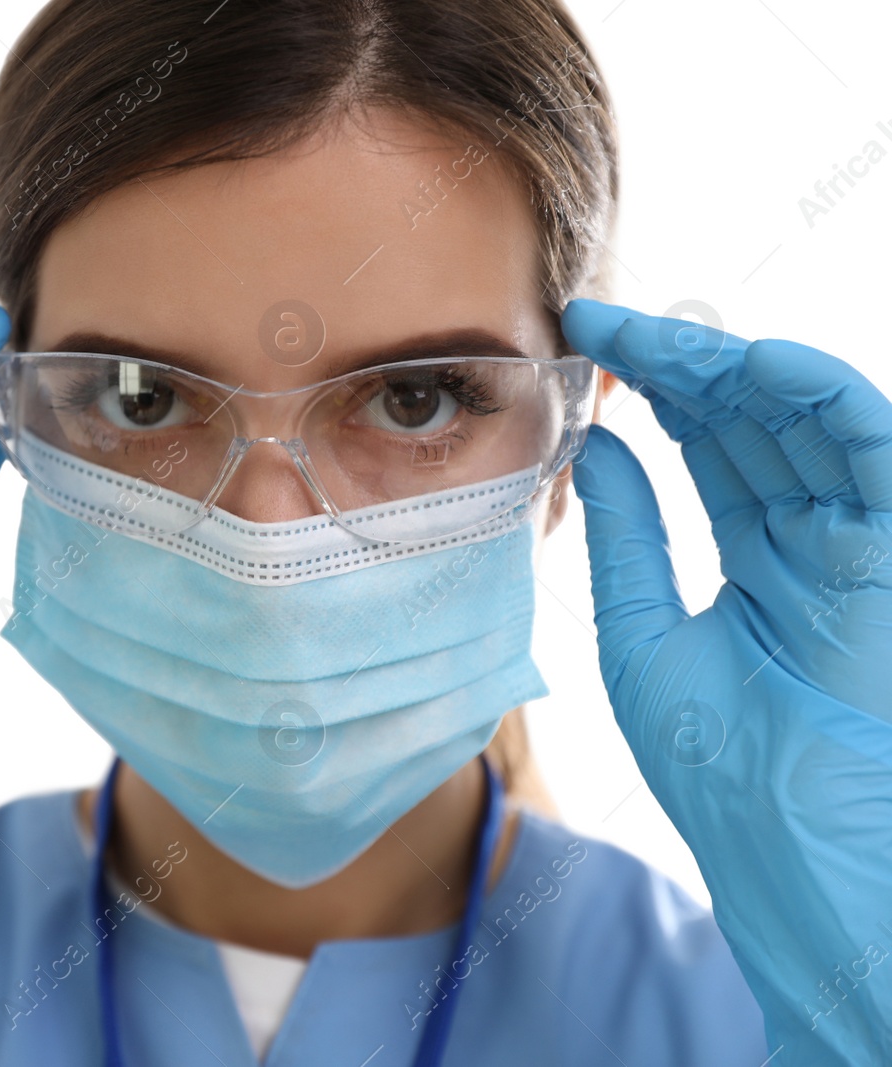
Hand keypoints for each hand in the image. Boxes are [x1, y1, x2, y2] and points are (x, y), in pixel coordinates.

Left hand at [561, 299, 891, 1064]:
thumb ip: (629, 534)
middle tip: (598, 321)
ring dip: (731, 366)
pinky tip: (749, 363)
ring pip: (804, 419)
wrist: (783, 847)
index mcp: (758, 558)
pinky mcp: (889, 553)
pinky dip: (820, 398)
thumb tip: (596, 443)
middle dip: (674, 363)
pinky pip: (870, 453)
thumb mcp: (641, 632)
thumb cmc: (717, 764)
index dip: (646, 388)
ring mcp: (855, 541)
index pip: (704, 445)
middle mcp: (811, 537)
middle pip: (747, 419)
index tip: (575, 340)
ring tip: (651, 333)